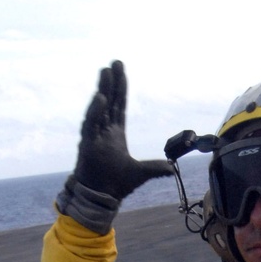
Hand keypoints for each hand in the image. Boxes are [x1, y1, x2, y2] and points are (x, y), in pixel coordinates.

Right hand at [58, 61, 170, 228]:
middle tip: (115, 62)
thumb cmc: (116, 184)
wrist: (102, 198)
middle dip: (112, 82)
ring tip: (106, 72)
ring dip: (103, 90)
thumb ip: (156, 168)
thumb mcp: (141, 173)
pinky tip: (101, 98)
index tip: (121, 71)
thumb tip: (173, 169)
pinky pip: (91, 125)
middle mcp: (104, 131)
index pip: (119, 106)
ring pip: (99, 108)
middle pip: (109, 101)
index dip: (121, 88)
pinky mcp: (87, 145)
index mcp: (115, 133)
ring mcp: (94, 136)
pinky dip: (95, 111)